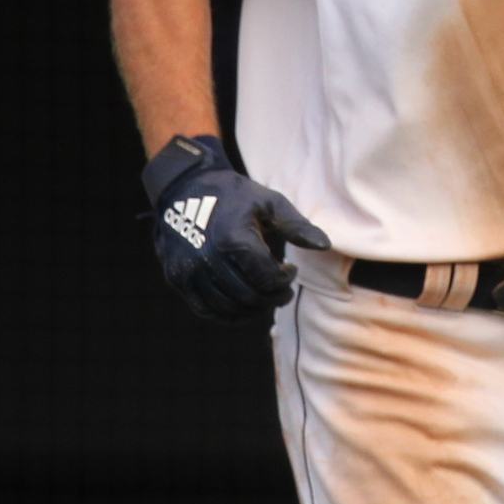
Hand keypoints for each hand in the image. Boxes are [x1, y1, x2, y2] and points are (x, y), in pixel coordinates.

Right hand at [142, 135, 330, 323]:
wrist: (186, 189)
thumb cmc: (235, 195)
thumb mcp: (270, 202)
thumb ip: (296, 226)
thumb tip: (326, 245)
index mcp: (234, 238)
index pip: (267, 278)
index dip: (285, 280)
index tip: (290, 271)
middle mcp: (209, 258)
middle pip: (249, 296)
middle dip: (273, 298)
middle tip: (283, 292)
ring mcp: (189, 271)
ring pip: (228, 308)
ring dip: (253, 309)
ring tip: (265, 297)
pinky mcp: (177, 278)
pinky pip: (205, 310)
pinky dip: (228, 314)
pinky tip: (243, 306)